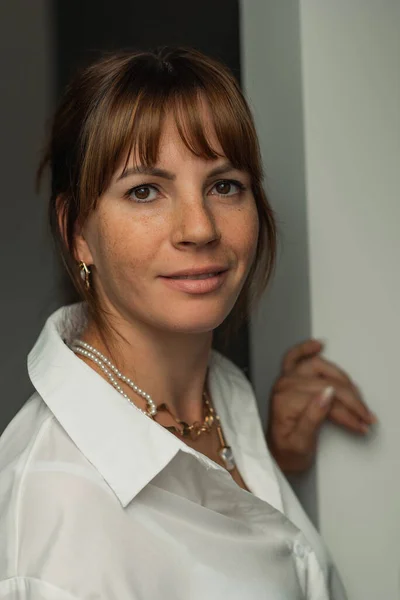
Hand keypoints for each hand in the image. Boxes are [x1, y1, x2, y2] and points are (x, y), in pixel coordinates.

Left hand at [267, 339, 376, 473]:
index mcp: (286, 401)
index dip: (348, 413)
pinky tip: (318, 345)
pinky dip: (306, 349)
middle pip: (327, 384)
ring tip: (356, 392)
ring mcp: (285, 379)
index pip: (326, 399)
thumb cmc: (285, 452)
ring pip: (319, 367)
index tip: (361, 423)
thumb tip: (329, 394)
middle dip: (351, 400)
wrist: (274, 455)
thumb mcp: (301, 444)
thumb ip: (313, 418)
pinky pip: (294, 356)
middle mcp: (284, 385)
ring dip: (341, 377)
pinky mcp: (286, 378)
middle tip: (365, 415)